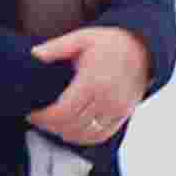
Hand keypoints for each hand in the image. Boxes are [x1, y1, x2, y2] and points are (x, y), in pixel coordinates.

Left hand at [26, 24, 151, 146]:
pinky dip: (83, 138)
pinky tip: (71, 131)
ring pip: (85, 134)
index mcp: (93, 81)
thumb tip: (34, 54)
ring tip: (51, 124)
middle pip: (72, 126)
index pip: (63, 111)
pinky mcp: (123, 115)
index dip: (44, 118)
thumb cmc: (111, 43)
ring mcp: (117, 110)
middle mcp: (107, 99)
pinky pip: (101, 136)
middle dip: (50, 126)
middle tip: (38, 119)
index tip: (32, 114)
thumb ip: (56, 47)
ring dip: (65, 133)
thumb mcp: (81, 38)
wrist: (143, 48)